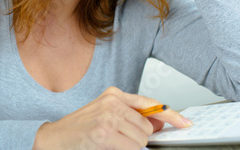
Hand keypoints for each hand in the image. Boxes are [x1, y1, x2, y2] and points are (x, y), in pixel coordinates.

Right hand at [32, 86, 192, 149]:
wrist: (55, 138)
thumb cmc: (81, 128)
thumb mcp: (108, 116)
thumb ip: (134, 118)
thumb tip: (160, 124)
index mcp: (114, 94)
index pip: (150, 103)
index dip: (171, 115)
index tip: (185, 123)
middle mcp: (112, 101)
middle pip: (147, 127)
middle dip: (138, 138)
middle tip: (118, 138)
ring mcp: (108, 116)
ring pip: (141, 139)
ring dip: (131, 147)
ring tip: (110, 142)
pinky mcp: (104, 132)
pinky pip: (132, 148)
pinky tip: (107, 146)